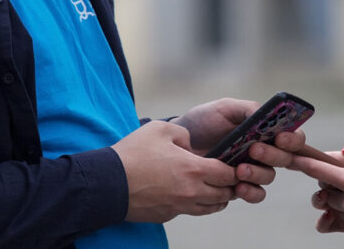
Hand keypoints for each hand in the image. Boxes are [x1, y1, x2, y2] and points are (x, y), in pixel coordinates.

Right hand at [111, 120, 238, 222]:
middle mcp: (191, 192)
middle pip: (224, 195)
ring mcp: (179, 207)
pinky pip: (190, 211)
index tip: (235, 165)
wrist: (107, 183)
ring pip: (210, 208)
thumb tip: (191, 147)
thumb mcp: (161, 129)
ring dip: (217, 199)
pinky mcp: (167, 215)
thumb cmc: (133, 154)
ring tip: (217, 189)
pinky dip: (197, 204)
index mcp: (193, 169)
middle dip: (230, 186)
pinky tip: (192, 194)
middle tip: (230, 178)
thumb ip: (184, 134)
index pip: (227, 174)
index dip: (234, 170)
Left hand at [171, 98, 306, 203]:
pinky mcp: (240, 186)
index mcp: (266, 130)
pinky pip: (256, 194)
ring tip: (240, 170)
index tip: (281, 138)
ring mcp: (253, 169)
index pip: (293, 136)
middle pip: (285, 158)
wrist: (181, 143)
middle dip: (273, 155)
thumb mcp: (226, 108)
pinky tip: (238, 187)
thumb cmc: (204, 121)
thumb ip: (249, 110)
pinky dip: (251, 192)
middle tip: (254, 150)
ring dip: (259, 174)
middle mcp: (265, 150)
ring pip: (269, 177)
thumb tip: (270, 115)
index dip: (293, 139)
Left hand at [290, 133, 343, 234]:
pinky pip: (336, 224)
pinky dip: (331, 218)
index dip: (302, 162)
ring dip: (330, 196)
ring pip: (329, 205)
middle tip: (340, 171)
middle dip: (326, 179)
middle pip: (324, 188)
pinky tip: (330, 214)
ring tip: (342, 188)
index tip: (289, 158)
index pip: (320, 169)